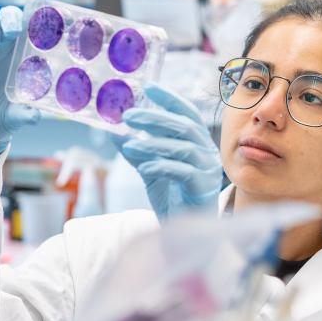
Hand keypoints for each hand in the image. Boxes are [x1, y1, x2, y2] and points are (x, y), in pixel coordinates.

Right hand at [0, 0, 55, 160]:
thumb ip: (26, 113)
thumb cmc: (2, 116)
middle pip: (10, 16)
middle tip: (14, 32)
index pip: (36, 24)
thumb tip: (37, 116)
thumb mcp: (16, 116)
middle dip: (13, 17)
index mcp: (26, 53)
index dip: (42, 4)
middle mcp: (6, 45)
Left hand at [118, 83, 223, 217]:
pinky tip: (143, 167)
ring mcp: (208, 170)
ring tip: (128, 145)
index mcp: (198, 142)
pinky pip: (183, 171)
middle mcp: (207, 152)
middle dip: (156, 118)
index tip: (148, 87)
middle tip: (129, 115)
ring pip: (183, 148)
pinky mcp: (203, 188)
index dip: (170, 99)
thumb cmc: (171, 197)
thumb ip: (136, 150)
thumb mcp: (149, 168)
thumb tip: (113, 130)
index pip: (187, 113)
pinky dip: (161, 166)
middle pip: (185, 127)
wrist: (184, 233)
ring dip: (153, 144)